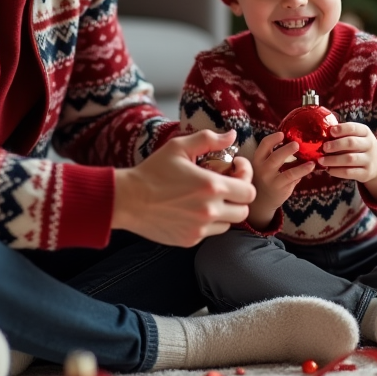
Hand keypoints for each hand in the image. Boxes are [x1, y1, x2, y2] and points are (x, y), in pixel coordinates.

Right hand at [112, 129, 255, 246]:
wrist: (127, 200)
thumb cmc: (152, 171)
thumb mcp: (178, 147)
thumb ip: (209, 140)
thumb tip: (232, 135)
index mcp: (211, 186)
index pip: (249, 190)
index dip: (246, 177)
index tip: (234, 167)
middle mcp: (210, 210)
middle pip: (244, 210)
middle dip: (238, 196)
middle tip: (225, 184)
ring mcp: (200, 228)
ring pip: (228, 223)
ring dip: (224, 210)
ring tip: (208, 198)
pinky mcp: (190, 240)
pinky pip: (209, 232)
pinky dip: (207, 222)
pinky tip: (192, 209)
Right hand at [246, 132, 314, 228]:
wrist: (261, 200)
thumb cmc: (266, 176)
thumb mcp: (264, 164)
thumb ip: (274, 154)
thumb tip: (296, 140)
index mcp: (258, 159)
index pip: (264, 145)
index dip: (273, 138)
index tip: (282, 134)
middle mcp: (262, 169)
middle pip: (275, 157)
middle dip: (286, 150)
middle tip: (297, 144)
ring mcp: (271, 180)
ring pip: (287, 171)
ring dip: (300, 165)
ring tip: (311, 161)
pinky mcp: (280, 188)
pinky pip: (293, 178)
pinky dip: (303, 171)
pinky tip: (311, 166)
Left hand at [319, 122, 376, 201]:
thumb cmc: (360, 146)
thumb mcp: (357, 136)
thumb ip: (343, 133)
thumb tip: (323, 132)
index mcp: (365, 132)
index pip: (354, 128)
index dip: (341, 129)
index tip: (331, 132)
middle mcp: (369, 145)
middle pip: (351, 143)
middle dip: (336, 145)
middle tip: (324, 148)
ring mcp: (369, 160)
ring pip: (349, 159)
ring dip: (333, 160)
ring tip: (322, 160)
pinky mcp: (366, 173)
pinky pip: (349, 172)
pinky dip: (337, 171)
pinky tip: (329, 169)